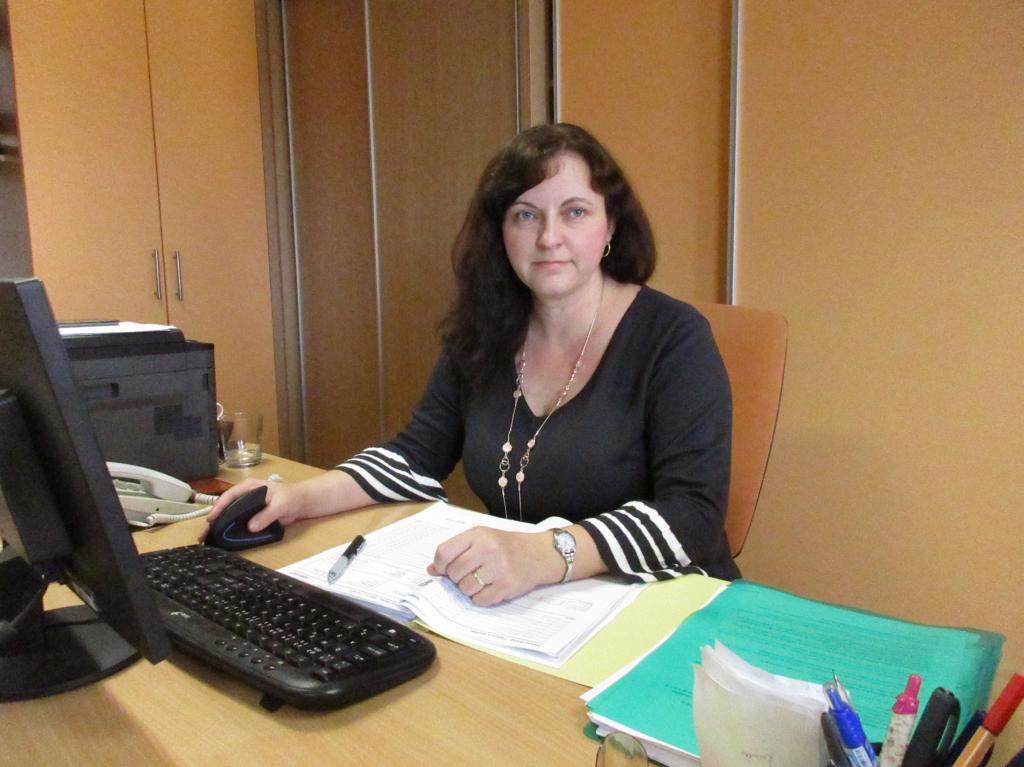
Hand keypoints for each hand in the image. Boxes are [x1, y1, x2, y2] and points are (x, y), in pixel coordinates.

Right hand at [198, 478, 304, 541]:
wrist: (302, 502)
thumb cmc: (292, 497)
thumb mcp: (281, 504)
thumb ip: (267, 515)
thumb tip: (251, 527)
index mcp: (249, 487)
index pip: (229, 496)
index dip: (219, 507)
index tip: (211, 520)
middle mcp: (245, 495)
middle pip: (225, 507)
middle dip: (214, 520)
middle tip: (203, 534)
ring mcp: (247, 506)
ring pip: (229, 516)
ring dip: (220, 526)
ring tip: (208, 539)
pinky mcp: (251, 516)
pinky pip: (238, 523)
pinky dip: (230, 530)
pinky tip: (223, 539)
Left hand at [426, 527, 565, 605]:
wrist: (540, 553)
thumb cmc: (507, 546)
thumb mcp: (482, 539)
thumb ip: (456, 551)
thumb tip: (432, 570)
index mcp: (478, 535)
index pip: (444, 552)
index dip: (440, 565)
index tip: (443, 570)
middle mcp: (487, 549)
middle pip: (454, 573)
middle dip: (457, 578)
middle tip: (469, 574)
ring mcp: (498, 568)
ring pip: (465, 589)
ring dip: (469, 589)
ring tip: (482, 581)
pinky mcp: (507, 586)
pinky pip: (480, 600)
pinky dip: (481, 598)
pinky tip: (491, 588)